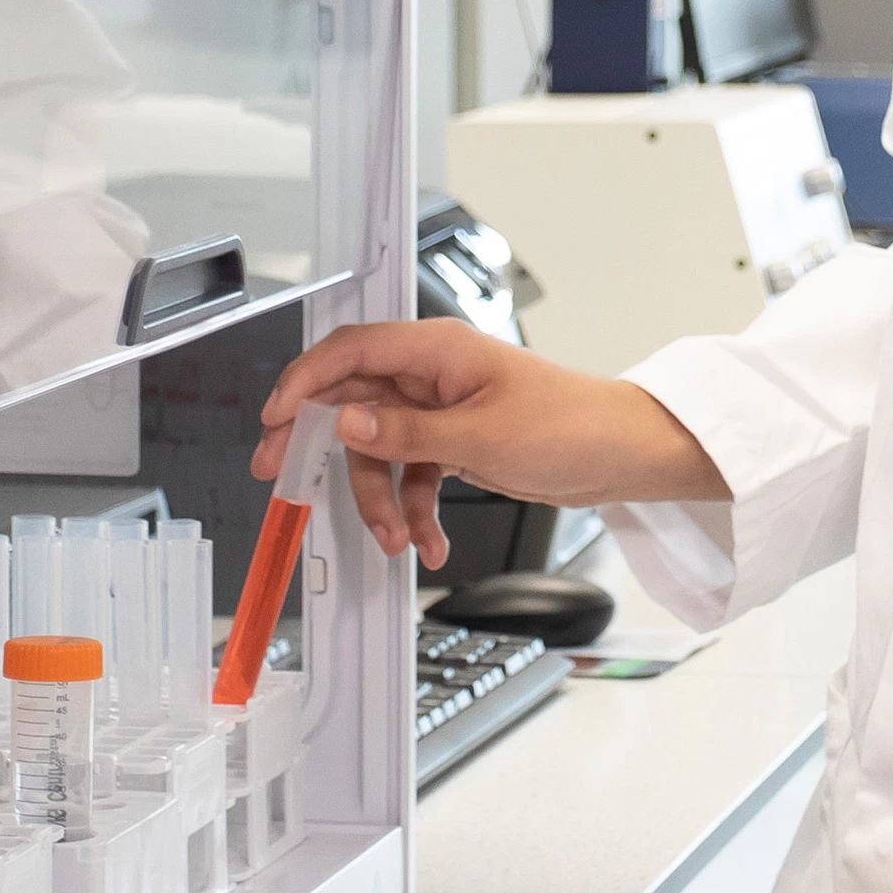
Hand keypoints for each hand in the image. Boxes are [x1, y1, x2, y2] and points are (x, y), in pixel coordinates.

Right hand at [258, 321, 726, 568]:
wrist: (619, 456)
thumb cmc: (567, 425)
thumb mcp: (478, 436)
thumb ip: (405, 433)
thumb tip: (345, 423)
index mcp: (436, 350)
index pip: (349, 352)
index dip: (303, 382)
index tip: (274, 420)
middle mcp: (432, 374)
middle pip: (353, 402)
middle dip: (320, 446)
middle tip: (280, 476)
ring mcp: (442, 409)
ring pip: (380, 450)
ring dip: (380, 499)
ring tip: (395, 538)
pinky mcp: (455, 442)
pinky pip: (412, 474)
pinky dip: (412, 510)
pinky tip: (425, 542)